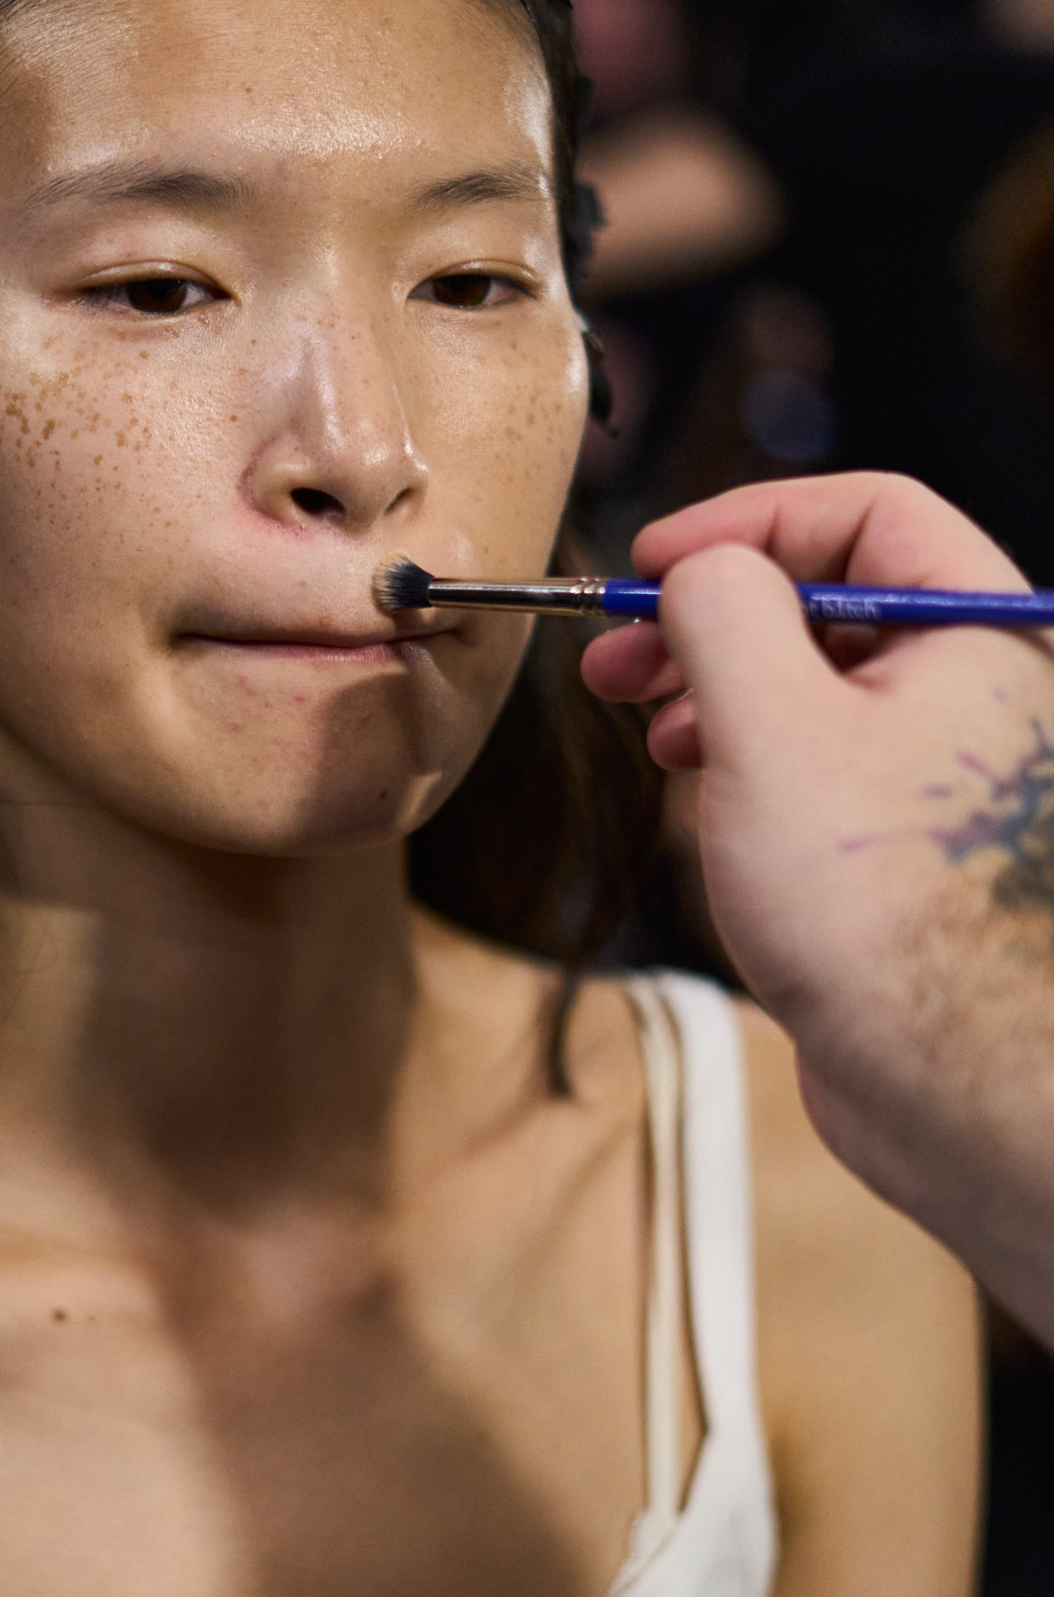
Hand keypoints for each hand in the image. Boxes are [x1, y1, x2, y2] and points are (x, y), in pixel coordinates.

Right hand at [581, 473, 1053, 1332]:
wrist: (956, 1083)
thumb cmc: (881, 910)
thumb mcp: (770, 729)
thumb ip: (723, 616)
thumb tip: (698, 569)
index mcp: (980, 634)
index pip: (870, 513)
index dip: (750, 520)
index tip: (652, 561)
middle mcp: (977, 688)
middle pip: (835, 596)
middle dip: (715, 613)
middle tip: (615, 649)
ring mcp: (945, 770)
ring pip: (820, 680)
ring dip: (719, 685)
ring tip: (650, 728)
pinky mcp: (910, 844)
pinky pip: (821, 757)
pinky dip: (750, 752)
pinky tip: (700, 786)